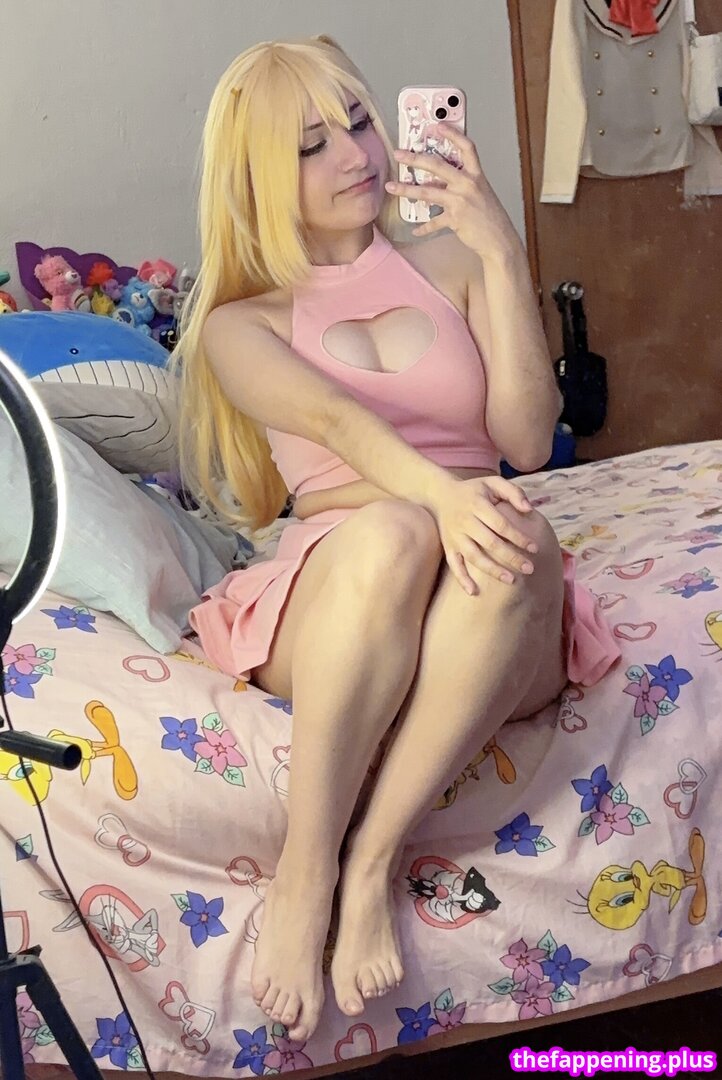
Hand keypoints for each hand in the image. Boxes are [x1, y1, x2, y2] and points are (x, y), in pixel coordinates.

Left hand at [386, 124, 519, 257]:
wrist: (500, 239)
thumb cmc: (491, 216)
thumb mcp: (481, 192)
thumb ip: (463, 182)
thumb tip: (441, 178)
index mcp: (476, 175)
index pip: (466, 147)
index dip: (452, 134)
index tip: (437, 125)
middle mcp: (468, 185)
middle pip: (438, 166)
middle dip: (415, 158)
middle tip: (399, 154)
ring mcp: (460, 202)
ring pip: (427, 192)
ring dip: (406, 189)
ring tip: (391, 187)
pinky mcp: (455, 219)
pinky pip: (433, 222)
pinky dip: (424, 227)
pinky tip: (415, 229)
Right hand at [426, 474, 538, 594]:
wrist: (440, 494)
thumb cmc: (474, 490)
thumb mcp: (492, 482)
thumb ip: (513, 492)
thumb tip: (529, 509)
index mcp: (477, 504)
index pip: (501, 525)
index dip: (518, 537)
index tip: (534, 548)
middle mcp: (465, 521)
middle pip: (490, 543)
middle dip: (511, 557)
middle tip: (529, 569)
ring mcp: (455, 536)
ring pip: (474, 557)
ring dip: (492, 570)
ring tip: (511, 580)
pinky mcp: (448, 546)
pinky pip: (454, 565)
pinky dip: (462, 579)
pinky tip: (474, 592)